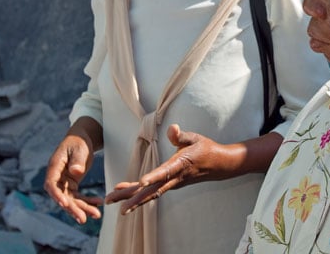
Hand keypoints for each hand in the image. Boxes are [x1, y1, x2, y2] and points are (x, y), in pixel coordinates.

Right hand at [43, 117, 102, 223]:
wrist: (81, 138)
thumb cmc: (79, 141)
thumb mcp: (80, 148)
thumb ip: (77, 160)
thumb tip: (75, 172)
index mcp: (54, 167)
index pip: (51, 184)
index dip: (56, 195)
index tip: (64, 204)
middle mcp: (57, 177)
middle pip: (62, 196)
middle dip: (72, 209)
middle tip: (84, 219)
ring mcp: (64, 182)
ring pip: (71, 199)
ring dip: (82, 208)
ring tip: (96, 215)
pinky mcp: (71, 184)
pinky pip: (78, 196)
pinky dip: (87, 201)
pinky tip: (98, 203)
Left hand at [105, 124, 228, 214]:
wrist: (218, 165)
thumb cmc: (205, 149)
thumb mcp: (195, 138)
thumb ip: (181, 135)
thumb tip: (172, 128)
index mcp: (181, 165)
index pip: (165, 172)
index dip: (153, 177)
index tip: (141, 182)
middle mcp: (175, 178)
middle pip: (151, 189)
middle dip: (131, 195)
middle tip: (111, 199)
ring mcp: (172, 184)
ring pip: (150, 193)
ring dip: (131, 197)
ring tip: (111, 200)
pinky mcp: (170, 185)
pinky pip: (152, 192)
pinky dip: (138, 194)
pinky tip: (125, 193)